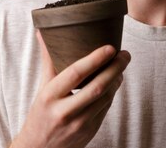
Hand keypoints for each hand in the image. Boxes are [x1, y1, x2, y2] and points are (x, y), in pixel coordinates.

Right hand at [10, 31, 130, 147]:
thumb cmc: (41, 114)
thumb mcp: (41, 89)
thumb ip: (48, 61)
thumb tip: (43, 33)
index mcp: (49, 97)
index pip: (76, 74)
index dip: (95, 59)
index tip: (110, 47)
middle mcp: (64, 112)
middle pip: (97, 87)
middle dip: (115, 68)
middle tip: (125, 54)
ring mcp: (79, 124)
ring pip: (105, 98)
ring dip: (117, 80)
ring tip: (121, 64)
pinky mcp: (90, 132)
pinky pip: (106, 108)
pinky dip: (113, 92)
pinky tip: (115, 81)